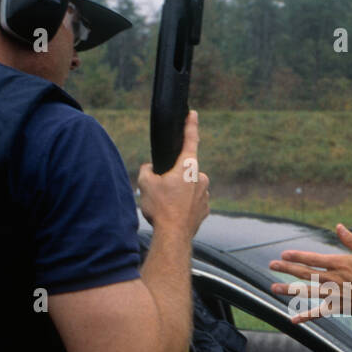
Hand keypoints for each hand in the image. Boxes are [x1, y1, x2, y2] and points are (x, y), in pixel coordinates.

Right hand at [136, 110, 208, 238]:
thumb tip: (150, 169)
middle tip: (161, 191)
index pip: (190, 140)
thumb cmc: (160, 208)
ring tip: (166, 206)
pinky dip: (183, 207)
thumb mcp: (145, 184)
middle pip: (184, 171)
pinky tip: (173, 215)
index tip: (193, 114)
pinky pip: (192, 203)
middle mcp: (201, 178)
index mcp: (188, 167)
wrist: (173, 237)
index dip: (190, 125)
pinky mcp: (205, 210)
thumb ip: (147, 170)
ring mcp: (206, 195)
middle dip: (173, 178)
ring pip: (188, 189)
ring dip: (178, 193)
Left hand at [269, 224, 351, 323]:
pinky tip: (293, 320)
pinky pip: (319, 313)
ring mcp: (333, 294)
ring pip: (306, 291)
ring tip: (273, 288)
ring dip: (289, 290)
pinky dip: (306, 316)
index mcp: (339, 263)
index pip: (312, 258)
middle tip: (271, 265)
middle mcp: (332, 278)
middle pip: (305, 273)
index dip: (297, 256)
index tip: (283, 254)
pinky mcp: (337, 307)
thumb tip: (338, 226)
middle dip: (286, 269)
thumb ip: (350, 240)